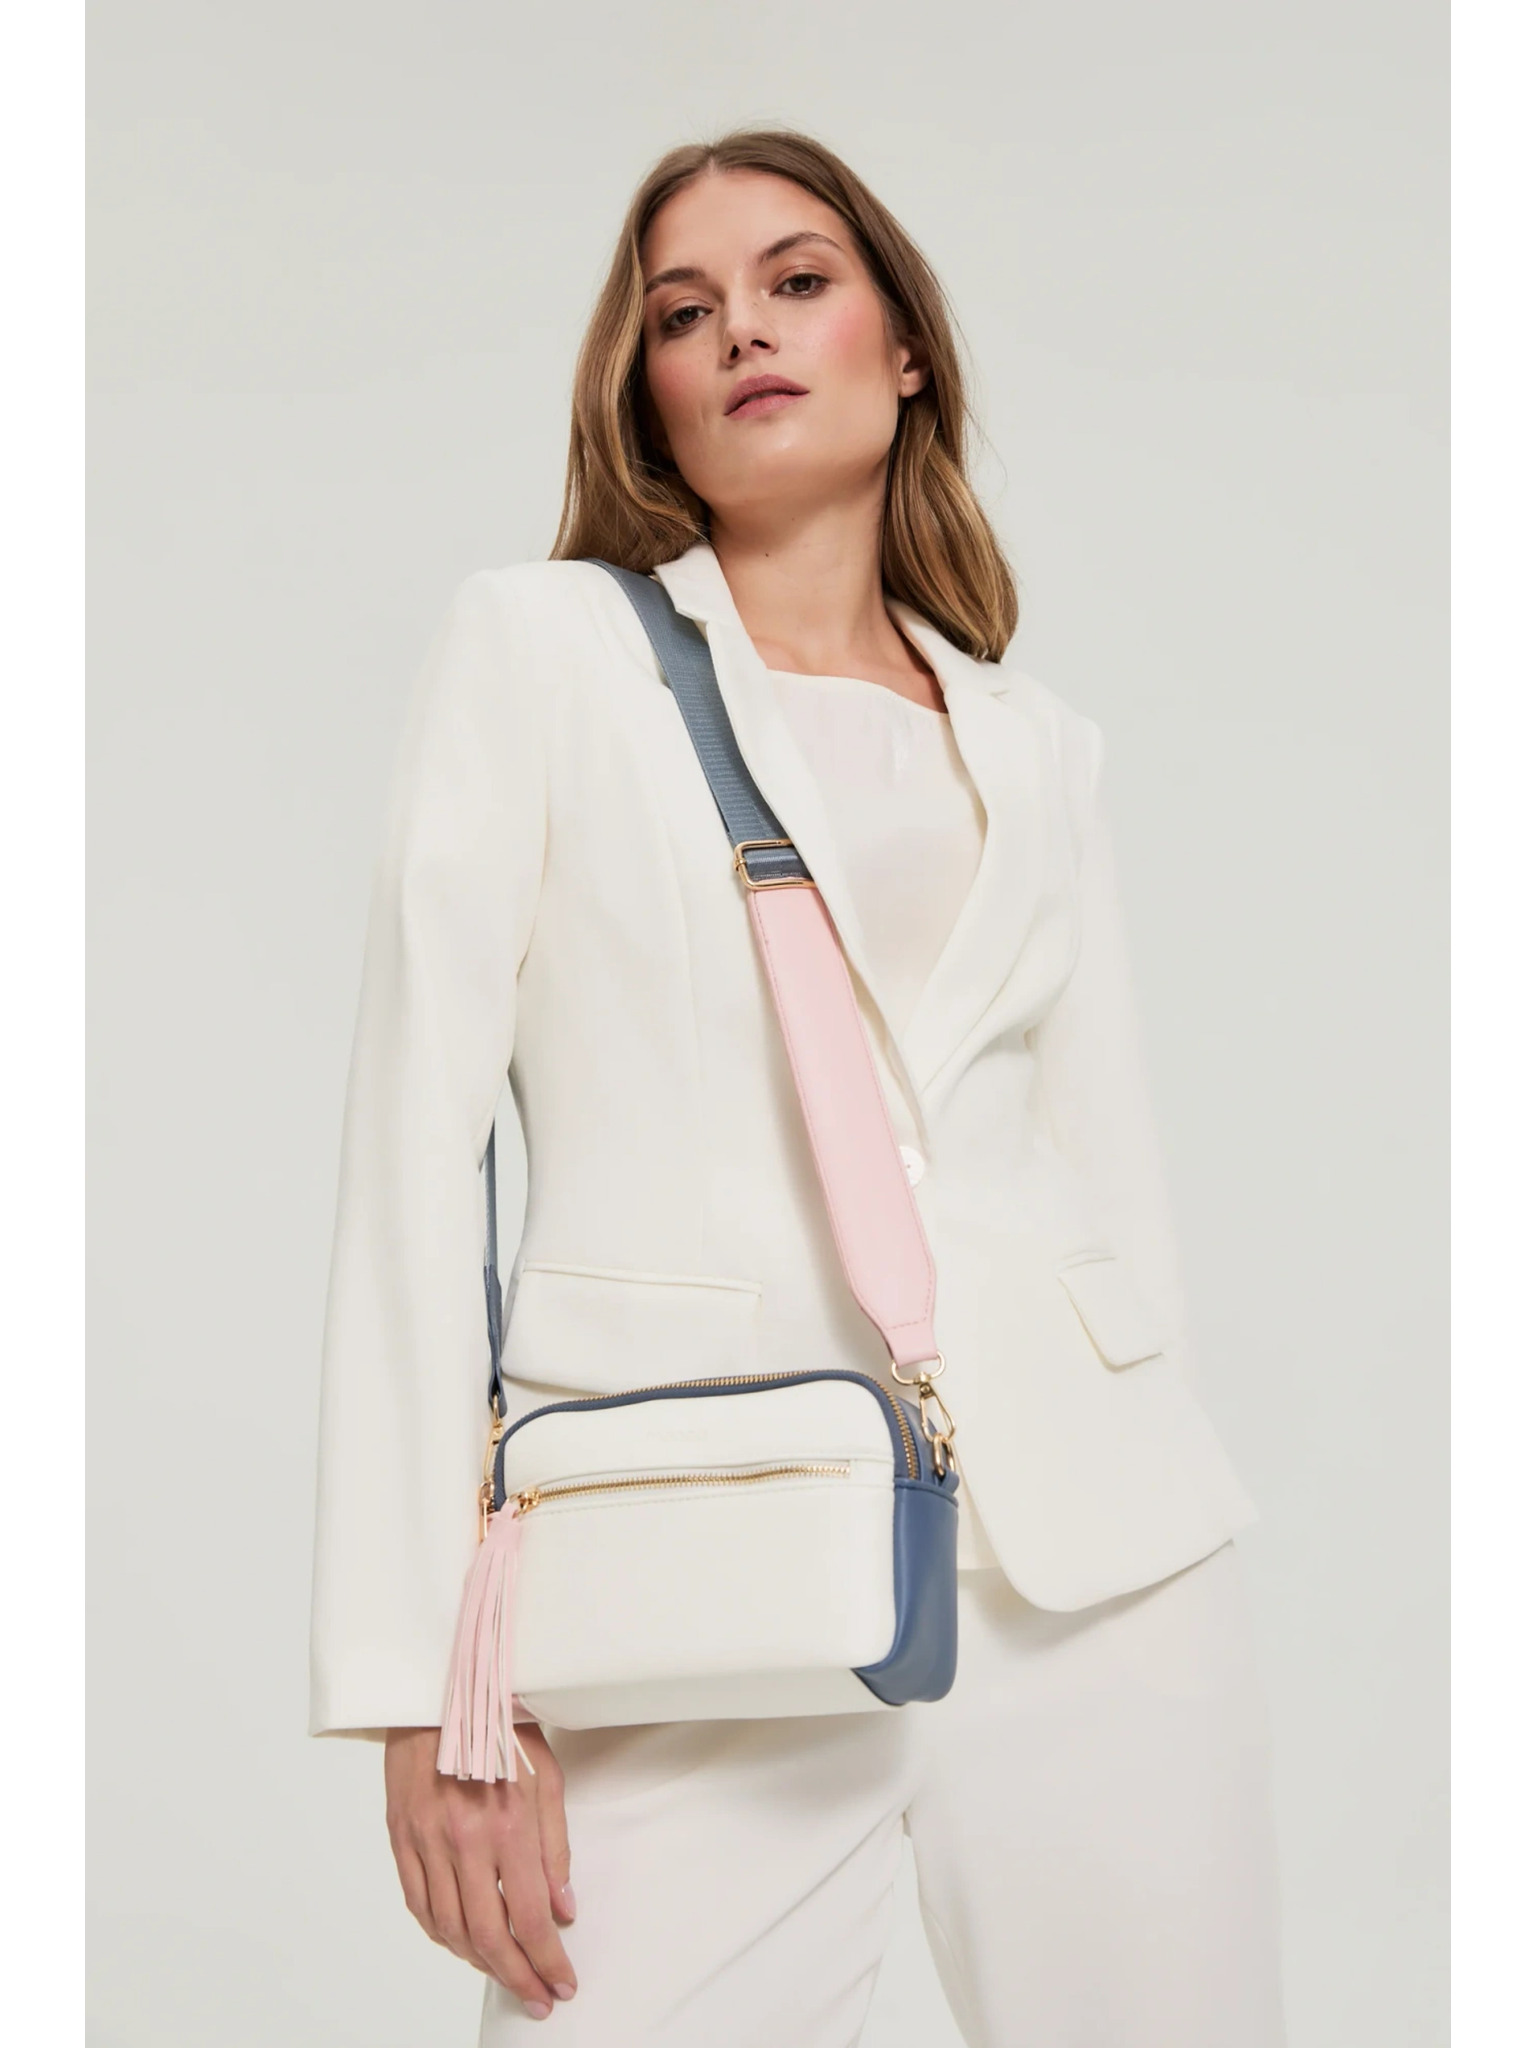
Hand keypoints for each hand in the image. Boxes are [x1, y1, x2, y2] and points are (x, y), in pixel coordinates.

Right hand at [384, 1725, 577, 2019]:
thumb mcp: (546, 1776)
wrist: (437, 1691)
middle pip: (488, 1935)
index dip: (548, 1961)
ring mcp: (425, 1842)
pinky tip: (462, 1943)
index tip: (562, 1985)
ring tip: (505, 1974)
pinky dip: (441, 1934)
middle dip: (517, 1977)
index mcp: (505, 1824)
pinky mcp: (400, 1838)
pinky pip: (418, 1905)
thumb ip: (555, 1848)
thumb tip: (563, 1909)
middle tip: (536, 2000)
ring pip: (449, 1929)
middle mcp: (462, 1841)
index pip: (529, 1916)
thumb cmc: (499, 1725)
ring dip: (479, 1962)